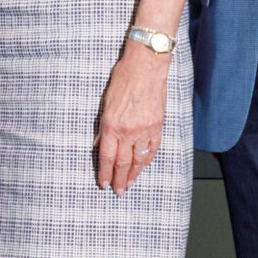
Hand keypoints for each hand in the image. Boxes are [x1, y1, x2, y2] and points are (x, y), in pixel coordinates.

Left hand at [95, 41, 169, 193]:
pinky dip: (146, 160)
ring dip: (133, 174)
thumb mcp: (106, 101)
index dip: (105, 173)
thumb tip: (100, 144)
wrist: (146, 66)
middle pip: (122, 162)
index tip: (104, 184)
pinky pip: (152, 149)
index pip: (107, 156)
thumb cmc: (124, 78)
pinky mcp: (157, 126)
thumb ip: (103, 126)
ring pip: (138, 159)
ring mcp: (144, 130)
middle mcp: (128, 131)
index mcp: (111, 124)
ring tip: (129, 184)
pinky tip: (142, 166)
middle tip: (117, 191)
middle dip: (119, 179)